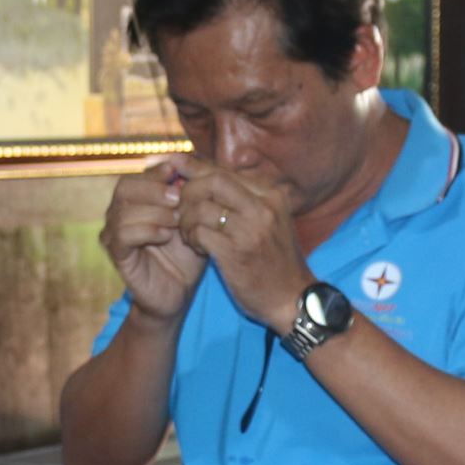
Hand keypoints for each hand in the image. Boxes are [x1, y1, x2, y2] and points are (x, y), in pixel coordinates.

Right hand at [101, 155, 207, 321]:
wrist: (180, 292)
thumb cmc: (187, 254)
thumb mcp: (192, 218)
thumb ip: (188, 191)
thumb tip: (184, 159)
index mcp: (135, 201)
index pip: (137, 175)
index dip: (157, 172)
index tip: (179, 175)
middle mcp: (119, 213)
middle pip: (124, 186)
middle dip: (153, 189)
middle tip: (178, 198)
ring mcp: (114, 234)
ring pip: (123, 210)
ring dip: (154, 212)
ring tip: (177, 221)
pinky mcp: (117, 254)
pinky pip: (123, 234)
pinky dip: (147, 230)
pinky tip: (166, 236)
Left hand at [177, 162, 312, 328]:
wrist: (292, 300)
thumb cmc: (275, 261)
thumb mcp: (267, 221)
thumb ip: (242, 199)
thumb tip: (204, 174)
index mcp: (270, 195)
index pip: (223, 170)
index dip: (193, 167)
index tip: (171, 164)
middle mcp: (263, 206)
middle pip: (212, 180)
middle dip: (187, 191)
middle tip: (178, 208)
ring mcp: (251, 229)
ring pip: (202, 205)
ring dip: (186, 218)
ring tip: (188, 232)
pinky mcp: (236, 252)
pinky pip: (200, 231)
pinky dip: (191, 237)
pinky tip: (196, 246)